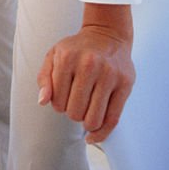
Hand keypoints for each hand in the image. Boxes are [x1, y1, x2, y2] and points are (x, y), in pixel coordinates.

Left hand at [36, 22, 135, 143]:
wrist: (107, 34)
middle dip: (73, 113)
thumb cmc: (78, 49)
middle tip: (76, 103)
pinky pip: (113, 119)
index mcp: (68, 58)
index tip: (63, 99)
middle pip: (75, 112)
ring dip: (86, 122)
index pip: (58, 101)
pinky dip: (101, 133)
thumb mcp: (54, 55)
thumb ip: (44, 78)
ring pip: (94, 119)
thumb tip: (43, 101)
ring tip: (85, 111)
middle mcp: (89, 65)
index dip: (58, 106)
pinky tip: (93, 135)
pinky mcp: (125, 84)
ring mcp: (109, 75)